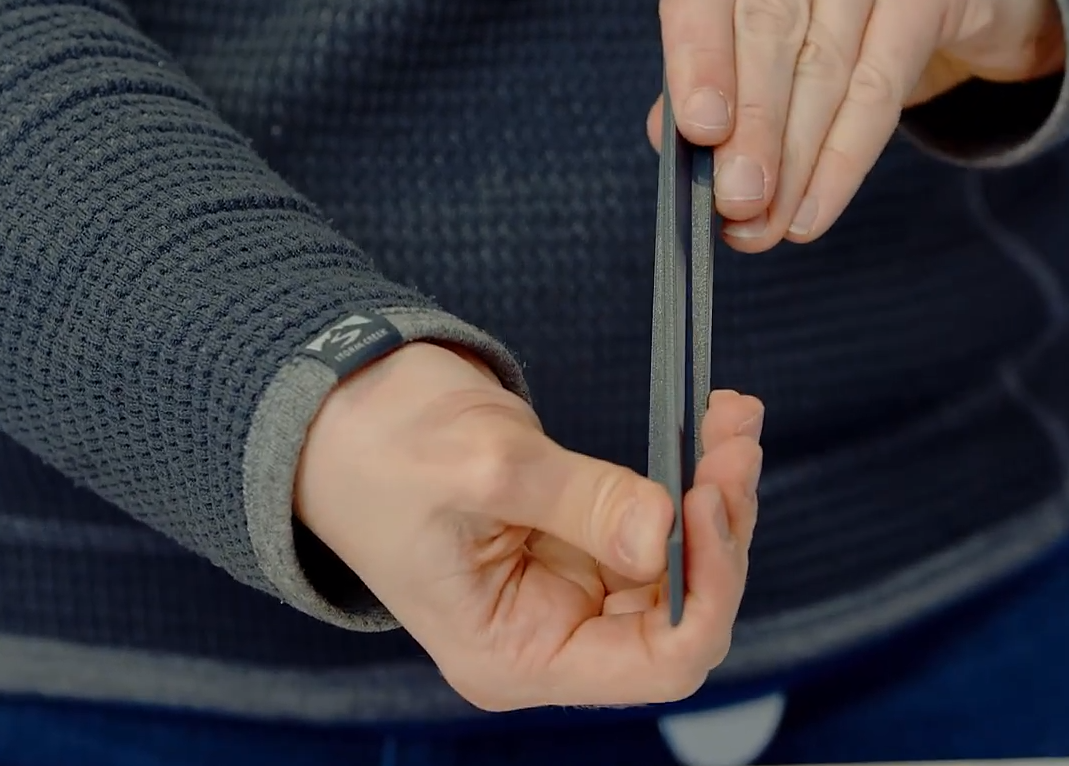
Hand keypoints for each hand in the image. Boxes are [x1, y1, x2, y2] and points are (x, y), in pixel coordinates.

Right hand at [296, 342, 763, 710]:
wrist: (335, 406)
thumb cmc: (378, 448)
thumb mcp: (480, 468)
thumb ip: (581, 502)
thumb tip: (665, 530)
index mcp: (518, 654)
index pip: (656, 663)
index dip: (704, 591)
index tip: (706, 503)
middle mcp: (553, 635)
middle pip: (683, 611)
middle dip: (721, 530)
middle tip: (733, 441)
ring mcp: (570, 587)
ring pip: (684, 563)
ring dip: (718, 494)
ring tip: (731, 419)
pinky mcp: (579, 538)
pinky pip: (660, 521)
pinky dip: (694, 473)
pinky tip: (714, 420)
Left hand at [650, 0, 1064, 250]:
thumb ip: (710, 56)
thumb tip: (671, 142)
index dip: (696, 60)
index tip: (696, 134)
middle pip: (770, 20)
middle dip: (751, 126)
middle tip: (736, 203)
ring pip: (828, 59)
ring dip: (795, 157)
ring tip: (769, 222)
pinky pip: (884, 79)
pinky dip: (846, 156)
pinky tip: (817, 205)